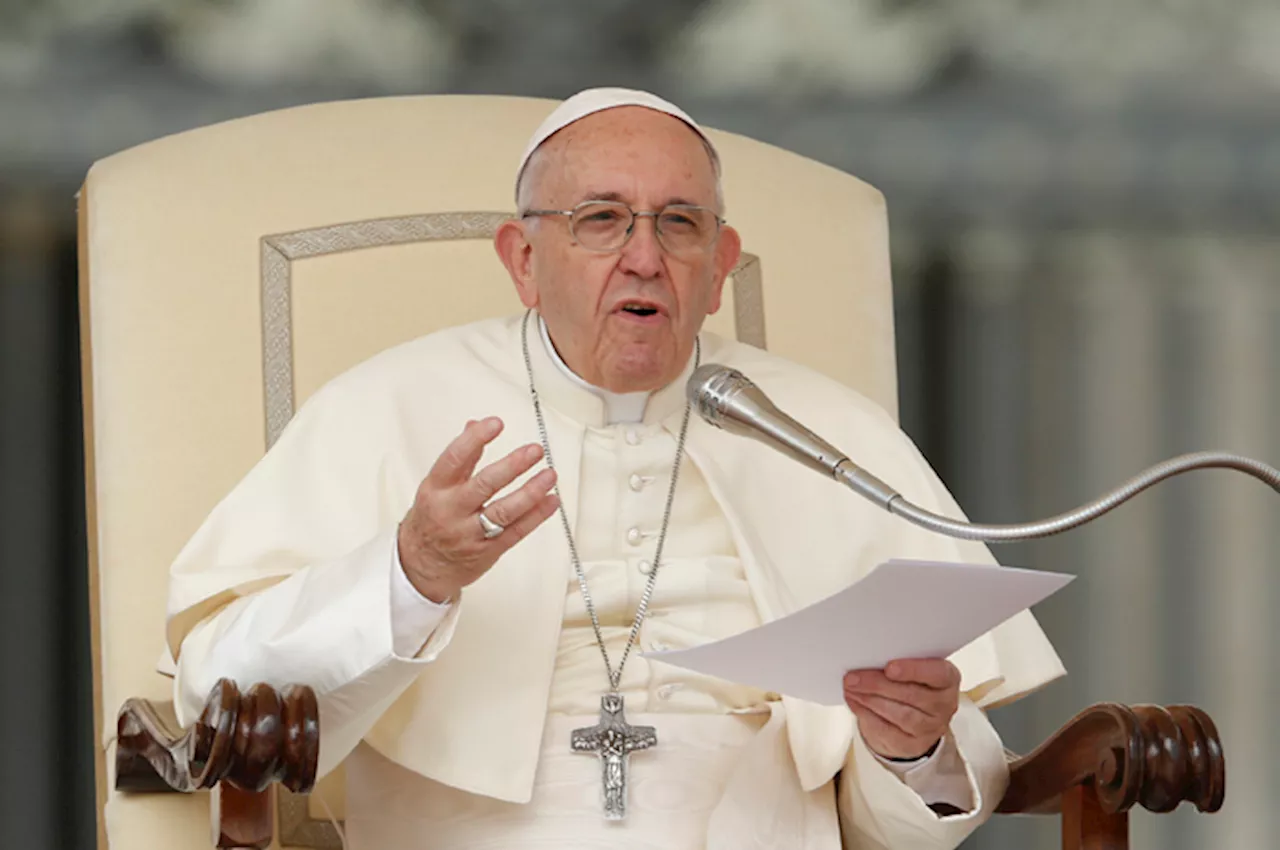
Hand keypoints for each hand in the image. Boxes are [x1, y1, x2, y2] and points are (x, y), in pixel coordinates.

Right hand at [398, 417, 559, 602]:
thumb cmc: (430, 521)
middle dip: (513, 465)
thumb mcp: (435, 486)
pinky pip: (516, 532)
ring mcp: (470, 533)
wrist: (420, 566)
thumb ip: (460, 457)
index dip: (475, 439)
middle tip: (534, 450)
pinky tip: (550, 500)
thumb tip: (474, 424)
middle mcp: (452, 510)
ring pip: (504, 511)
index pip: (455, 459)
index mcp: (436, 489)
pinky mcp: (488, 550)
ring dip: (531, 491)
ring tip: (549, 475)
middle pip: (485, 485)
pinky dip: (536, 516)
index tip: (495, 423)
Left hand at [843, 658, 960, 760]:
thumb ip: (896, 664)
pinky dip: (867, 715)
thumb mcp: (909, 670)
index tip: (889, 667)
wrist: (908, 723)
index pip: (938, 673)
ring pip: (901, 715)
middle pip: (913, 695)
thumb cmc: (908, 687)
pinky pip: (888, 730)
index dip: (914, 670)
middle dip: (879, 685)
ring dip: (870, 700)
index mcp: (947, 679)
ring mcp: (931, 727)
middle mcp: (944, 704)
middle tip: (853, 677)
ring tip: (851, 688)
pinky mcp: (912, 744)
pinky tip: (855, 702)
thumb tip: (867, 658)